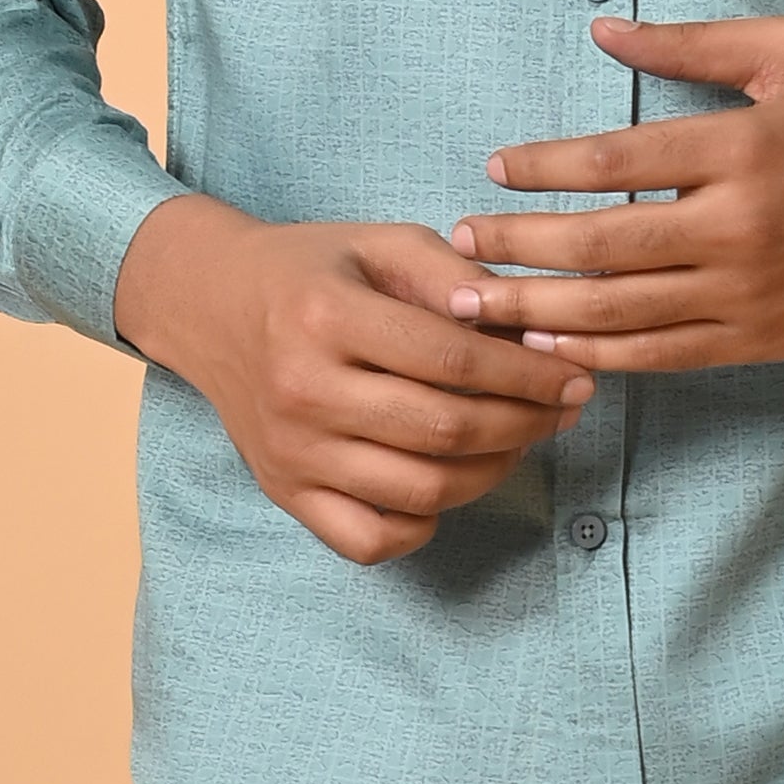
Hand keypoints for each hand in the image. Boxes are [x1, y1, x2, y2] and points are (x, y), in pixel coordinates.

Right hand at [113, 193, 593, 564]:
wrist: (207, 306)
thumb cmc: (307, 272)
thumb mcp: (377, 244)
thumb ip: (452, 273)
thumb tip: (524, 323)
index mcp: (325, 316)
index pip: (452, 360)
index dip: (529, 375)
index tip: (576, 376)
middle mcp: (303, 391)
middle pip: (444, 430)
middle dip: (525, 424)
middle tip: (562, 411)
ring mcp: (292, 452)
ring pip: (421, 491)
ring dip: (491, 472)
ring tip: (518, 441)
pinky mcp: (285, 493)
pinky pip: (371, 540)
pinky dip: (424, 523)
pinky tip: (447, 482)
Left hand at [447, 18, 783, 369]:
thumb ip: (694, 43)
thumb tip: (603, 27)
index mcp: (739, 148)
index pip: (614, 161)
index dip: (542, 167)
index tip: (496, 167)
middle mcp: (737, 224)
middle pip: (599, 243)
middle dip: (517, 244)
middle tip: (462, 241)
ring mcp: (744, 289)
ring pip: (618, 308)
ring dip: (536, 308)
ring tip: (480, 303)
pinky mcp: (753, 338)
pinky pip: (657, 353)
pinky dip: (595, 352)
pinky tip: (548, 346)